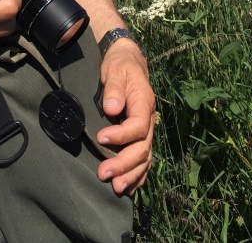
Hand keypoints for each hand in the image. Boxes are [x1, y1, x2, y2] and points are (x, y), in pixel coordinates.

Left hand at [95, 40, 154, 195]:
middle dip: (124, 163)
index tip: (101, 138)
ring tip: (116, 187)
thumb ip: (114, 88)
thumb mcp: (115, 70)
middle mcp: (150, 120)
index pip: (138, 126)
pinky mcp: (141, 136)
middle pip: (142, 148)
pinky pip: (144, 160)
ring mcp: (147, 130)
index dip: (121, 136)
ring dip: (131, 174)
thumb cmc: (120, 66)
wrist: (128, 63)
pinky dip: (138, 175)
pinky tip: (128, 187)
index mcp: (144, 103)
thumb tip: (112, 109)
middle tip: (104, 173)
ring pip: (145, 158)